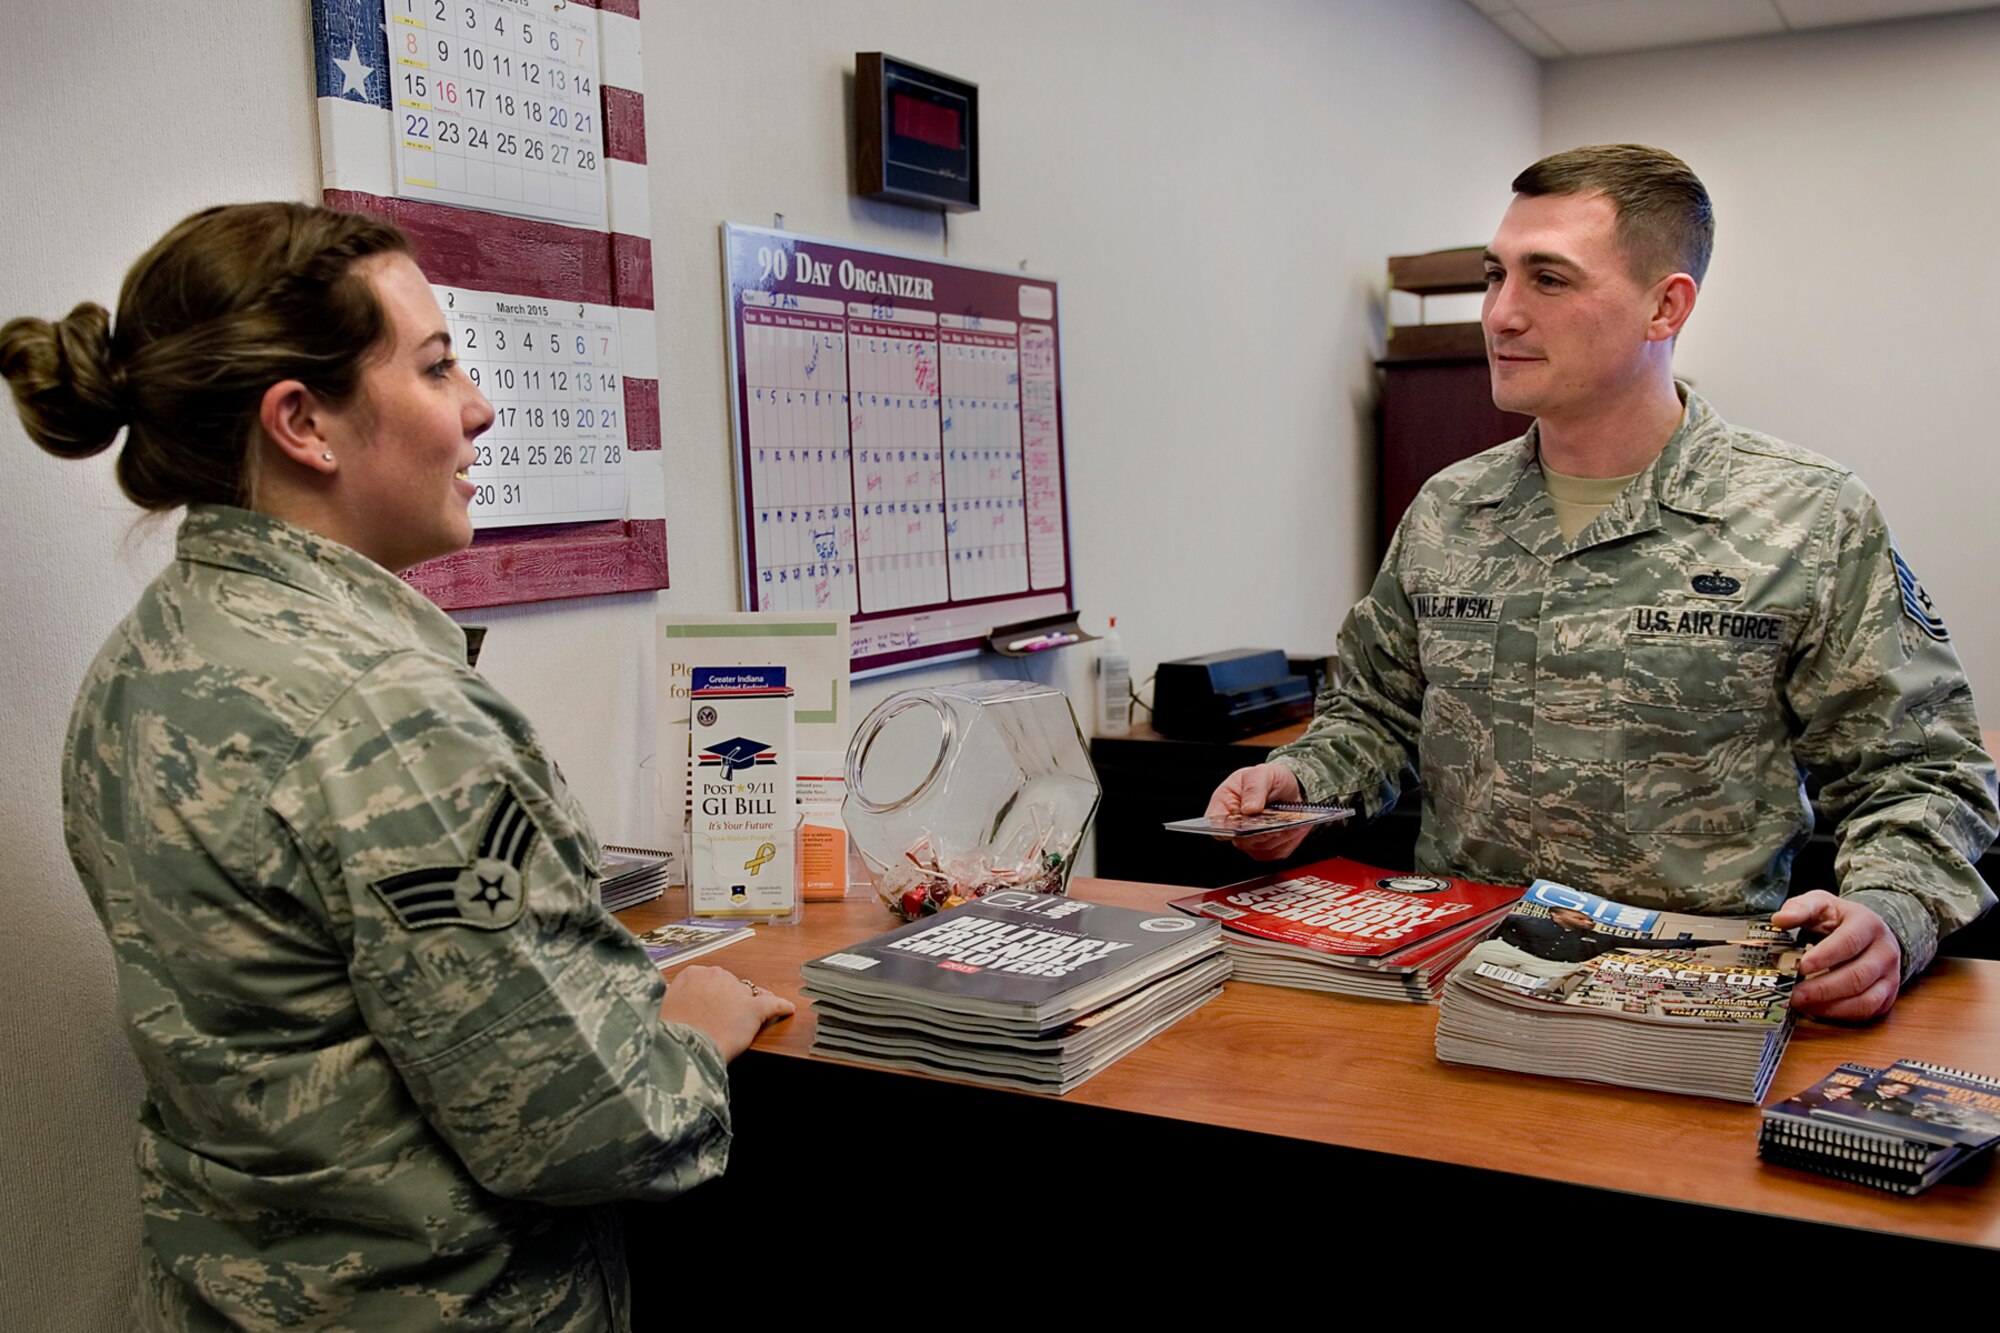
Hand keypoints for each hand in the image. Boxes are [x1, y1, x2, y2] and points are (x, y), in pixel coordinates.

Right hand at [661, 964, 795, 1061]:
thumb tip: (668, 1002)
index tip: (708, 1005)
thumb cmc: (667, 1032)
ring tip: (749, 1018)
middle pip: (729, 985)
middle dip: (728, 1000)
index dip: (710, 995)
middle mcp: (717, 976)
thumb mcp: (661, 1009)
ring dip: (750, 1003)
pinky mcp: (754, 1009)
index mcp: (693, 974)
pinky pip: (773, 1004)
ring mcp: (737, 991)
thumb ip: (670, 1000)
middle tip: (723, 1018)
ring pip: (750, 993)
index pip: (708, 980)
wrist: (680, 1047)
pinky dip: (781, 1007)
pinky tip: (787, 1009)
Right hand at [1206, 763, 1308, 860]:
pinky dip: (1287, 840)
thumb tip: (1249, 809)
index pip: (1216, 825)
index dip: (1228, 828)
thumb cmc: (1268, 779)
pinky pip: (1275, 852)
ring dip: (1278, 835)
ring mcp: (1249, 840)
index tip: (1245, 823)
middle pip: (1241, 841)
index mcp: (1223, 805)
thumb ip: (1254, 788)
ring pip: (1260, 848)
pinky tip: (1292, 827)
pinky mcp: (1266, 849)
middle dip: (1262, 831)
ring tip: (1289, 820)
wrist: (1288, 788)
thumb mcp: (1261, 774)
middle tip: (1276, 819)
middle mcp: (1233, 826)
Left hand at [1772, 891, 1902, 1021]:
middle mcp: (1885, 952)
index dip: (1825, 956)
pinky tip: (1816, 1009)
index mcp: (1868, 925)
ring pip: (1866, 999)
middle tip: (1794, 994)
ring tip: (1801, 1004)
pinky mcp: (1887, 995)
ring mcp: (1890, 976)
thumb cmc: (1839, 918)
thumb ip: (1800, 908)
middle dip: (1823, 989)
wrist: (1869, 931)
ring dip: (1831, 1006)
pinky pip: (1867, 1011)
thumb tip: (1780, 919)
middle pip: (1858, 976)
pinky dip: (1840, 1014)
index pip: (1849, 942)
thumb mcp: (1820, 903)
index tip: (1802, 966)